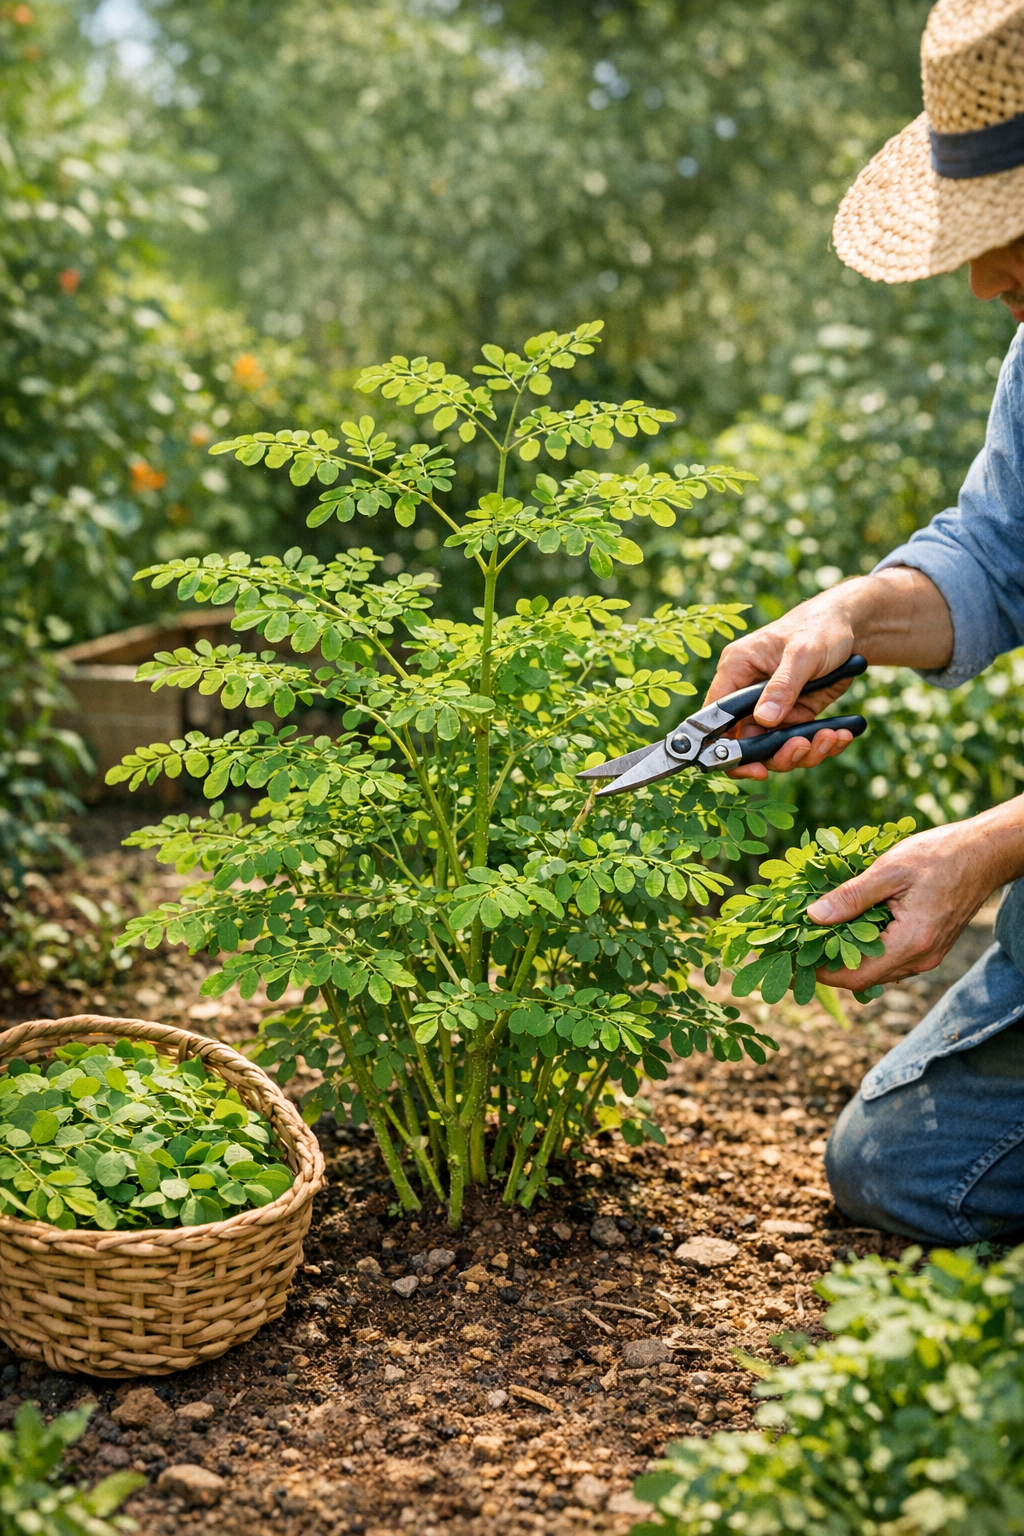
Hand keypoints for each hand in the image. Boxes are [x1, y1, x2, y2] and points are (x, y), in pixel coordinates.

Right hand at [705, 569, 953, 780]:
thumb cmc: (820, 628)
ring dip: (803, 751)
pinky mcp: (793, 715)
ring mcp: (771, 707)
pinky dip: (821, 745)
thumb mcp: (802, 653)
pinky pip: (799, 742)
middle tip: (802, 748)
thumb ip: (782, 686)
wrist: (850, 627)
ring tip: (830, 737)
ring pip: (775, 747)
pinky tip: (840, 734)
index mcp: (736, 670)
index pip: (716, 716)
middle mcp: (747, 693)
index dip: (725, 747)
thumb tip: (764, 720)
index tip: (753, 766)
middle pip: (747, 741)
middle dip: (776, 753)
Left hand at [804, 803, 1023, 990]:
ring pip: (876, 970)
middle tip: (790, 951)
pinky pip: (889, 958)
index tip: (788, 964)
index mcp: (912, 942)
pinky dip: (863, 950)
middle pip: (863, 978)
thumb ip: (852, 896)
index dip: (819, 974)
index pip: (856, 976)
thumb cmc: (939, 855)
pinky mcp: (927, 946)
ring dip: (843, 959)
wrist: (983, 853)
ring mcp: (927, 955)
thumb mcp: (889, 869)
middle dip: (825, 967)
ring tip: (807, 941)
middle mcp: (921, 958)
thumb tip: (813, 917)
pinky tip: (841, 931)